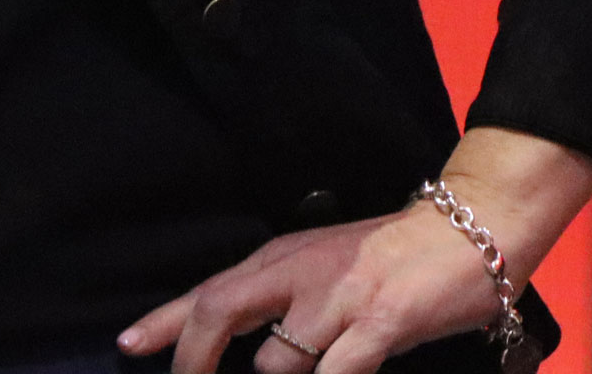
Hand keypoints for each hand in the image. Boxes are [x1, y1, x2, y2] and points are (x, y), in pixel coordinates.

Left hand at [116, 129, 591, 373]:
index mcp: (281, 259)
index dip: (163, 323)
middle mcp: (298, 274)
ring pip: (277, 363)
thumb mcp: (321, 267)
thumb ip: (277, 301)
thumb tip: (236, 346)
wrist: (465, 231)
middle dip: (192, 360)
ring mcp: (338, 299)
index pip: (207, 291)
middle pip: (220, 312)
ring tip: (309, 369)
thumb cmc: (387, 258)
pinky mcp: (379, 324)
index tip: (125, 347)